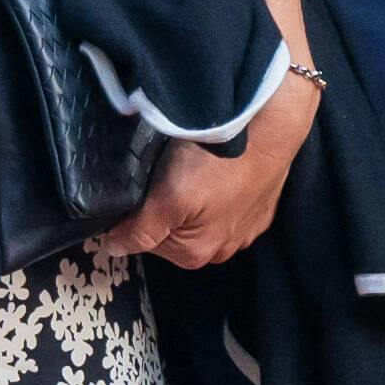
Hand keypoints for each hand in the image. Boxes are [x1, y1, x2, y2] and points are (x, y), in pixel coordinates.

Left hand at [96, 66, 319, 273]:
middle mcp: (222, 251)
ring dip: (194, 198)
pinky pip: (228, 205)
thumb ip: (138, 231)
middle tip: (171, 173)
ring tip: (196, 168)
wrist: (271, 129)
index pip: (144, 239)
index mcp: (194, 255)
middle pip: (174, 230)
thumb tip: (113, 249)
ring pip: (200, 217)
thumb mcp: (166, 197)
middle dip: (166, 205)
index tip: (143, 185)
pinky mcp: (261, 209)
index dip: (136, 212)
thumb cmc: (216, 162)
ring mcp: (246, 231)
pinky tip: (221, 170)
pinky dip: (220, 191)